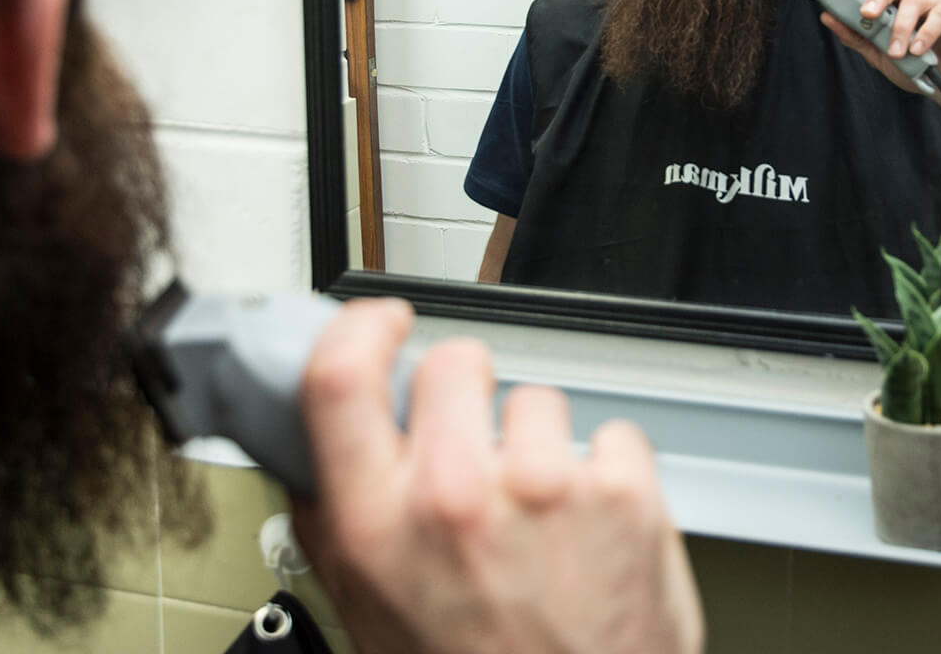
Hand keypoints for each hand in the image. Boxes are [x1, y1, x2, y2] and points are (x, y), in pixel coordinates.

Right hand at [292, 299, 704, 653]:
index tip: (382, 323)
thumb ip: (336, 527)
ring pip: (534, 399)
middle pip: (453, 361)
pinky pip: (609, 434)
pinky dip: (604, 472)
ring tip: (538, 515)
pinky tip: (589, 526)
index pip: (340, 376)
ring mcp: (546, 488)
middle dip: (461, 390)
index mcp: (379, 525)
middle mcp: (457, 498)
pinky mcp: (623, 494)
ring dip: (535, 443)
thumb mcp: (370, 616)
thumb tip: (316, 459)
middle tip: (471, 443)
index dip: (359, 329)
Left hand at [819, 0, 940, 109]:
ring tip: (895, 51)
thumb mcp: (877, 53)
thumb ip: (855, 35)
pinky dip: (927, 31)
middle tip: (867, 14)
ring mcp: (934, 4)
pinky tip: (917, 49)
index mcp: (893, 2)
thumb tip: (828, 17)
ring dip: (901, 26)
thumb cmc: (912, 64)